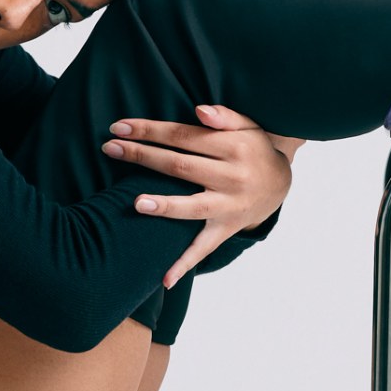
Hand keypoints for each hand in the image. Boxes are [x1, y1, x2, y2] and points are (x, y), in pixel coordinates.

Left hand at [101, 102, 301, 286]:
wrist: (280, 183)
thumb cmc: (254, 148)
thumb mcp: (247, 125)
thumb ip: (224, 116)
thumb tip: (198, 110)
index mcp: (233, 148)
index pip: (183, 137)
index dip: (150, 130)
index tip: (118, 127)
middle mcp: (232, 177)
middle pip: (180, 167)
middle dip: (142, 157)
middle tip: (110, 149)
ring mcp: (229, 206)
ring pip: (192, 207)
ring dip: (165, 206)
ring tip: (137, 203)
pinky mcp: (226, 229)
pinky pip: (204, 248)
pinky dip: (184, 264)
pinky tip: (164, 280)